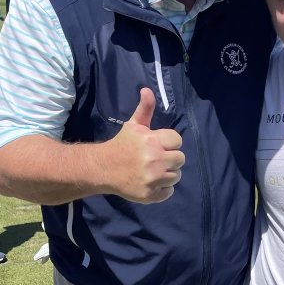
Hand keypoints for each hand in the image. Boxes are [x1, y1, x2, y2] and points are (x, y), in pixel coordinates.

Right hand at [105, 88, 183, 202]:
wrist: (103, 168)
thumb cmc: (122, 145)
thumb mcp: (134, 125)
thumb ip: (145, 108)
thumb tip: (147, 89)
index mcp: (151, 140)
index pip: (177, 140)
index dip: (169, 143)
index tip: (157, 145)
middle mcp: (154, 159)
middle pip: (180, 159)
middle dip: (170, 158)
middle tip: (156, 159)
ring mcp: (152, 179)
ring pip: (176, 176)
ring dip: (167, 174)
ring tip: (153, 171)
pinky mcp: (149, 195)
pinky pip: (169, 191)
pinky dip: (162, 189)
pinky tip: (151, 182)